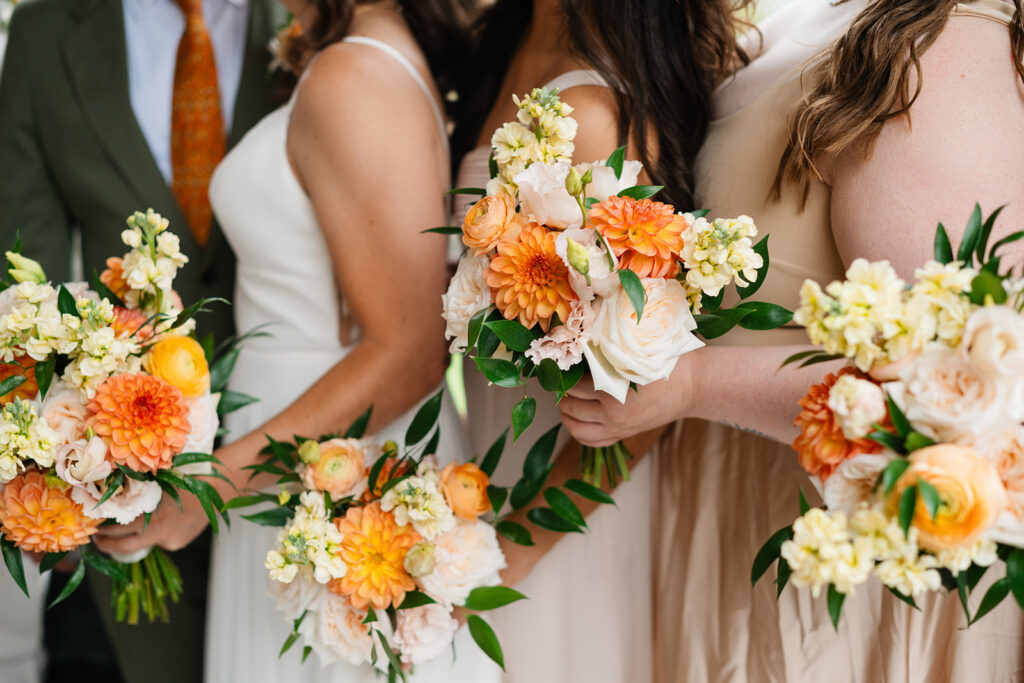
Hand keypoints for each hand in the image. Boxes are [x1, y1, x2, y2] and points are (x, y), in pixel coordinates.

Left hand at [92, 487, 211, 555]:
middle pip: (123, 547)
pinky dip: (155, 534)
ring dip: (131, 539)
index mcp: (150, 517)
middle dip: (106, 545)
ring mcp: (168, 541)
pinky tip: (163, 522)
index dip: (101, 531)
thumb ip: (139, 496)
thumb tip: (113, 498)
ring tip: (121, 533)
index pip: (117, 530)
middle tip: (96, 540)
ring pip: (142, 543)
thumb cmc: (185, 481)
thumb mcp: (158, 484)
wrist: (215, 491)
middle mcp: (157, 533)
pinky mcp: (177, 544)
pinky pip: (159, 541)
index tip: (93, 529)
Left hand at [558, 356, 694, 446]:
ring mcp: (618, 427)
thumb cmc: (666, 362)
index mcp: (614, 391)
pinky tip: (576, 419)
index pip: (574, 387)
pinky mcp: (625, 434)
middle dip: (562, 395)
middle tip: (560, 381)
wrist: (692, 385)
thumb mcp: (634, 351)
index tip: (558, 367)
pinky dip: (579, 432)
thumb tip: (577, 348)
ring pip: (577, 428)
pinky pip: (592, 442)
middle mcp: (613, 414)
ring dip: (566, 415)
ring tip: (565, 400)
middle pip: (571, 408)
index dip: (563, 377)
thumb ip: (607, 352)